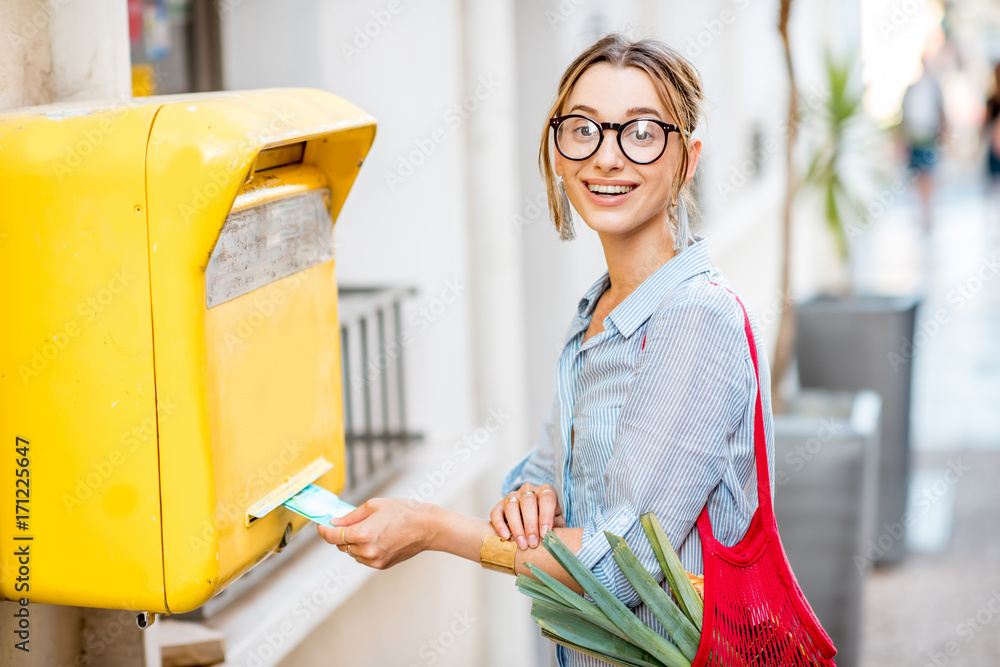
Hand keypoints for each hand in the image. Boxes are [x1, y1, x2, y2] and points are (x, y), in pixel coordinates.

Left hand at [317, 498, 433, 569]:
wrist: (427, 527)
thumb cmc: (403, 511)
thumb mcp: (374, 506)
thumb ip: (351, 516)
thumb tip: (334, 522)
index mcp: (363, 534)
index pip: (332, 537)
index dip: (323, 530)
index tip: (321, 525)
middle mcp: (367, 550)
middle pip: (341, 545)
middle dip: (340, 534)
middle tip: (348, 522)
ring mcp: (374, 560)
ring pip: (352, 552)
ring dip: (353, 542)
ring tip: (370, 528)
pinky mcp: (381, 565)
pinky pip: (363, 558)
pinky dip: (364, 549)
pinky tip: (377, 537)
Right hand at [489, 483, 563, 550]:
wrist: (534, 520)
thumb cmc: (548, 522)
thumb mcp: (557, 522)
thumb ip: (556, 527)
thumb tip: (550, 537)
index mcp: (546, 491)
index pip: (547, 499)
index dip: (546, 516)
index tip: (545, 533)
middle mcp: (529, 490)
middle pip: (528, 502)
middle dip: (530, 525)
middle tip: (533, 543)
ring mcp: (513, 496)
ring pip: (511, 506)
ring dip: (516, 527)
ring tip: (522, 544)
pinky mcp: (500, 505)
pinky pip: (496, 512)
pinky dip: (499, 525)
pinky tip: (506, 537)